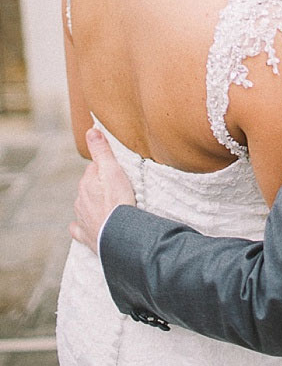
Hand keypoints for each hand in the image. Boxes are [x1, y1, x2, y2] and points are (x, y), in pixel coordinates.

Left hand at [70, 128, 135, 253]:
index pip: (94, 169)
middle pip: (90, 187)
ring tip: (110, 205)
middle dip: (100, 186)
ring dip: (95, 204)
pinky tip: (87, 225)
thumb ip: (101, 151)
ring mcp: (82, 218)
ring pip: (85, 205)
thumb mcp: (112, 169)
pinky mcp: (86, 235)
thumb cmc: (118, 201)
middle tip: (118, 187)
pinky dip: (82, 225)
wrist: (117, 234)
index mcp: (86, 183)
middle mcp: (80, 199)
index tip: (117, 170)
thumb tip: (90, 130)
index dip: (106, 168)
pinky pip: (79, 228)